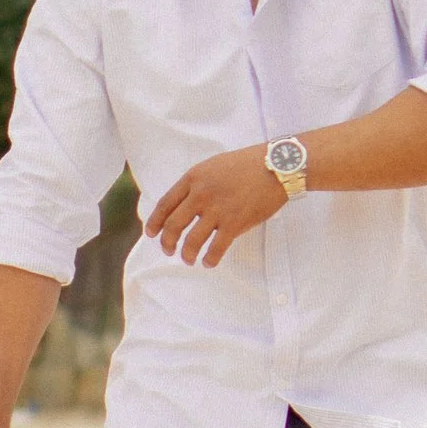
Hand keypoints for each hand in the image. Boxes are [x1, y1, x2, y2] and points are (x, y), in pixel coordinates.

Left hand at [146, 147, 287, 266]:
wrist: (275, 166)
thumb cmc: (246, 165)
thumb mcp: (213, 166)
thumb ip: (197, 183)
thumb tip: (184, 203)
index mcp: (193, 178)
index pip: (165, 204)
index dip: (155, 222)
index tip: (151, 233)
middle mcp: (200, 195)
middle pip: (173, 225)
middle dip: (167, 242)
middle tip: (168, 251)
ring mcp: (217, 210)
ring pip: (192, 240)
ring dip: (187, 254)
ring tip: (188, 259)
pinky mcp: (235, 223)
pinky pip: (216, 248)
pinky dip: (209, 259)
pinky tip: (208, 262)